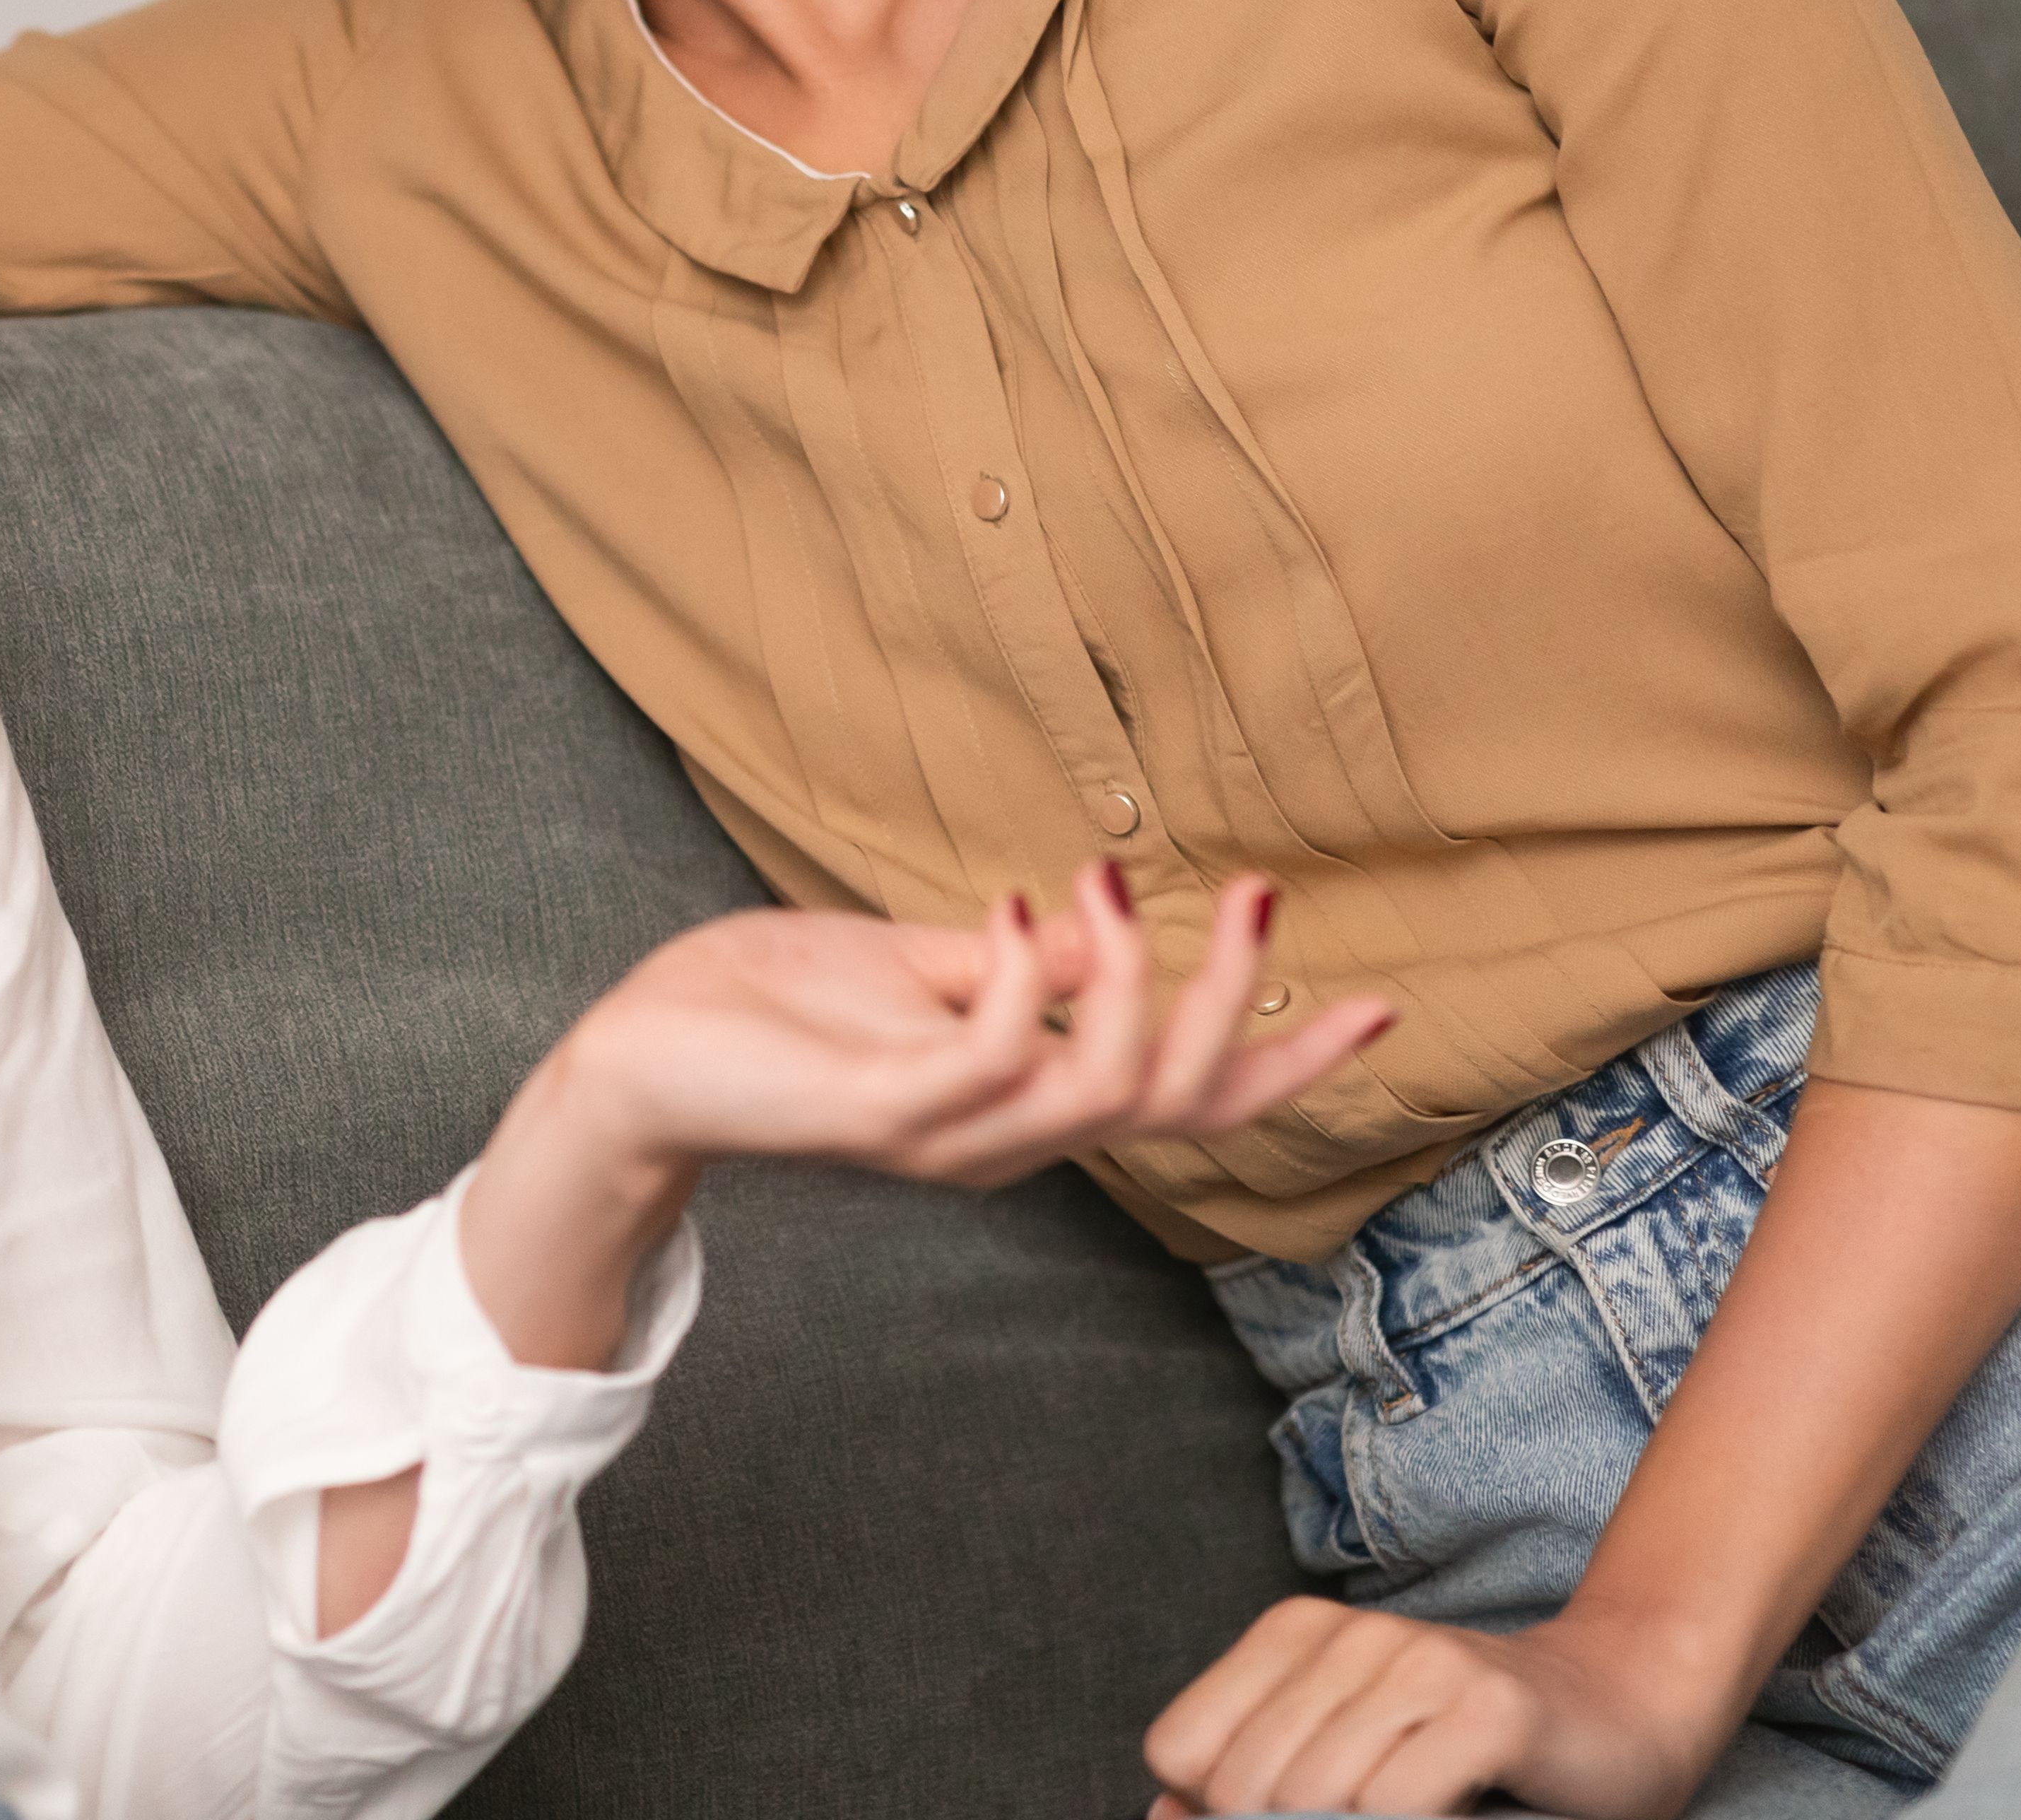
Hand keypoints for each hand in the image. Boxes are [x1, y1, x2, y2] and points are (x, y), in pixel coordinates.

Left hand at [557, 860, 1387, 1202]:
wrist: (640, 1057)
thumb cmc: (768, 1009)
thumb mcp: (918, 971)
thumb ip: (1011, 967)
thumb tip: (1100, 924)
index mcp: (1021, 1103)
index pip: (1185, 1099)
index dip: (1286, 1060)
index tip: (1380, 1003)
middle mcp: (1002, 1138)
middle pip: (1172, 1102)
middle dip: (1236, 1001)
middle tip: (1262, 890)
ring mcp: (945, 1136)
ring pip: (1101, 1093)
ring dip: (1133, 981)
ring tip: (1118, 882)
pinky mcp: (879, 1114)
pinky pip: (988, 1065)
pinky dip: (1024, 984)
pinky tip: (1023, 905)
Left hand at [1142, 1594, 1744, 1817]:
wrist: (1619, 1711)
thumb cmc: (1465, 1752)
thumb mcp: (1338, 1755)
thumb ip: (1242, 1782)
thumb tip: (1161, 1817)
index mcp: (1293, 1633)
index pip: (1182, 1750)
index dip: (1218, 1808)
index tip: (1289, 1814)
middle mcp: (1349, 1633)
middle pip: (1245, 1787)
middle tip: (1368, 1819)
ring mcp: (1420, 1662)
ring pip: (1318, 1802)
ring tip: (1412, 1810)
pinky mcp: (1488, 1708)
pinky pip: (1396, 1807)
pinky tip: (1457, 1805)